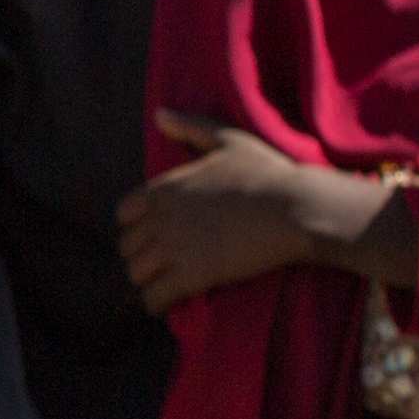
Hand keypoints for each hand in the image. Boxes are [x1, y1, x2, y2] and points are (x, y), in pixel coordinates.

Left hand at [118, 114, 405, 318]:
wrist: (295, 208)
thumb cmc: (267, 173)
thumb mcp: (228, 140)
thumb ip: (190, 128)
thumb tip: (159, 115)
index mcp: (164, 188)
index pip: (124, 215)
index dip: (138, 227)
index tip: (158, 235)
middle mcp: (160, 218)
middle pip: (126, 248)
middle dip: (142, 256)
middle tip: (165, 264)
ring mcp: (173, 248)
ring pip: (135, 275)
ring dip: (149, 280)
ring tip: (168, 283)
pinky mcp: (191, 276)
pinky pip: (153, 298)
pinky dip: (158, 303)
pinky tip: (172, 301)